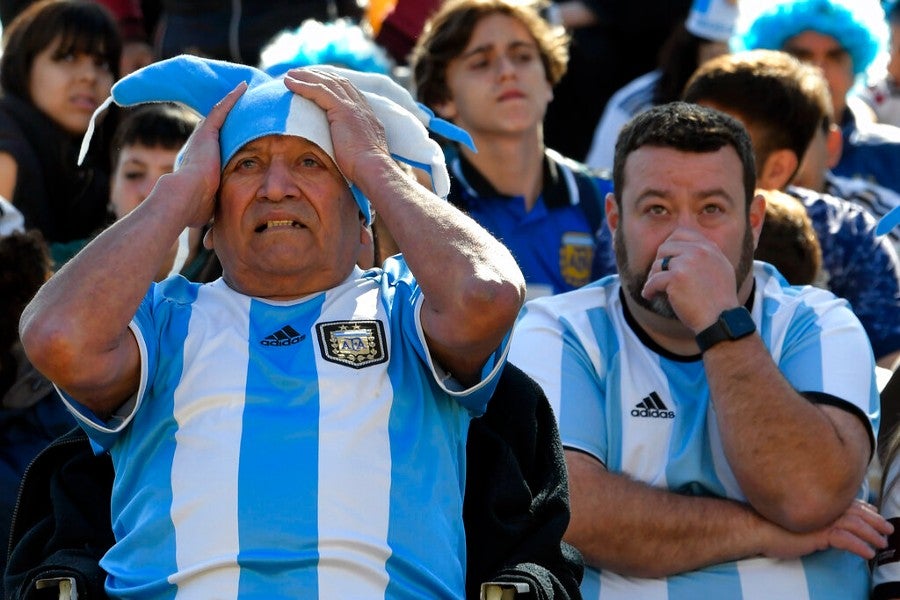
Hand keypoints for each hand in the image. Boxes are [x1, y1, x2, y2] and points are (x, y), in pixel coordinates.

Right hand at [170, 81, 246, 227]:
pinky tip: (245, 87)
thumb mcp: (209, 209)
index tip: (238, 135)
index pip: (217, 148)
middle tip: (248, 105)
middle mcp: (199, 147)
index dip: (227, 140)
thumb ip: (213, 214)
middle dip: (234, 117)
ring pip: (222, 116)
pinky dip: (233, 98)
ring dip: (235, 103)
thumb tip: (211, 241)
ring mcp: (202, 139)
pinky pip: (222, 110)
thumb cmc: (193, 211)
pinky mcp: (206, 133)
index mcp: (200, 163)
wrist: (181, 201)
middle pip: (220, 128)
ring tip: (250, 90)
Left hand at [282, 68, 390, 185]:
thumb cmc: (365, 171)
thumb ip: (352, 146)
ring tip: (290, 74)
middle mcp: (362, 107)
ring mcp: (354, 107)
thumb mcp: (360, 154)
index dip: (332, 84)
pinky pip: (319, 91)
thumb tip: (341, 154)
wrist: (373, 170)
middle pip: (338, 82)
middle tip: (301, 73)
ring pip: (328, 83)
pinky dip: (303, 85)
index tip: (317, 82)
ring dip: (307, 77)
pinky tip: (289, 83)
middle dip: (319, 75)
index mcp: (367, 116)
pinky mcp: (343, 110)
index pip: (349, 92)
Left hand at [641, 227, 741, 331]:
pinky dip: (648, 289)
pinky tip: (648, 296)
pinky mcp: (676, 277)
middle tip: (657, 276)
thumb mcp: (721, 270)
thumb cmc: (720, 301)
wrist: (721, 319)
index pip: (681, 233)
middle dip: (658, 261)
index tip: (665, 258)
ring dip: (653, 277)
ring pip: (657, 263)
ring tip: (654, 288)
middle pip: (665, 247)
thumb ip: (706, 256)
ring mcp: (687, 263)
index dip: (669, 244)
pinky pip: (653, 280)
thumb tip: (685, 249)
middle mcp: (699, 251)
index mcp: (710, 248)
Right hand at [761, 499, 891, 560]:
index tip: (875, 513)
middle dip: (874, 520)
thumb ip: (812, 514)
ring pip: (854, 524)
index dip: (864, 508)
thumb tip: (825, 520)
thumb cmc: (771, 523)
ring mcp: (819, 518)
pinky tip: (866, 554)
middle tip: (887, 529)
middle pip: (855, 511)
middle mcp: (820, 506)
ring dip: (871, 535)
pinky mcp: (816, 533)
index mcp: (816, 501)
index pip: (846, 502)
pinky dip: (858, 546)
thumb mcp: (796, 517)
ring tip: (880, 544)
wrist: (754, 527)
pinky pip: (844, 539)